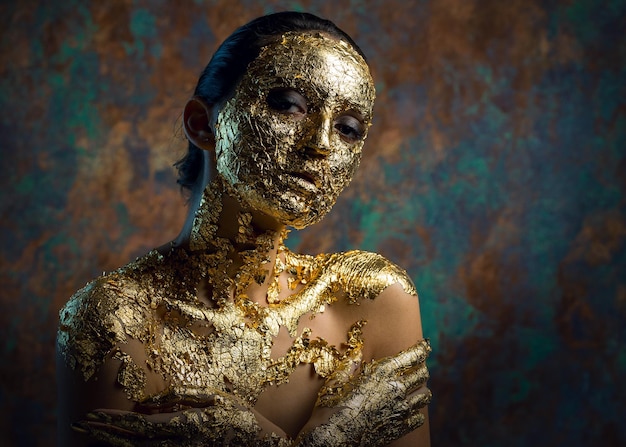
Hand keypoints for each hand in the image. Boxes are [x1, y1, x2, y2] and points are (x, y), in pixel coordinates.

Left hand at [72, 387, 289, 446]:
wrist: (263, 446)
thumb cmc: (241, 419)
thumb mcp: (215, 399)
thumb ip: (183, 398)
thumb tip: (152, 401)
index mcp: (183, 425)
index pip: (138, 424)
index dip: (112, 422)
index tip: (90, 416)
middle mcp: (177, 444)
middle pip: (132, 443)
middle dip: (104, 435)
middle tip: (80, 426)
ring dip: (115, 446)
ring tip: (94, 438)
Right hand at [296, 339, 431, 446]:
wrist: (333, 436)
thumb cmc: (332, 405)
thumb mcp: (338, 379)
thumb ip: (351, 366)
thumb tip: (355, 355)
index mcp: (382, 373)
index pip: (411, 357)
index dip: (420, 350)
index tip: (424, 346)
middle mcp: (395, 389)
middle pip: (422, 374)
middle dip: (421, 368)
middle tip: (418, 367)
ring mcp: (400, 409)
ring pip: (425, 395)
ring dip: (421, 390)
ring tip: (415, 389)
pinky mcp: (401, 427)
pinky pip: (419, 417)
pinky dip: (416, 412)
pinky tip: (409, 410)